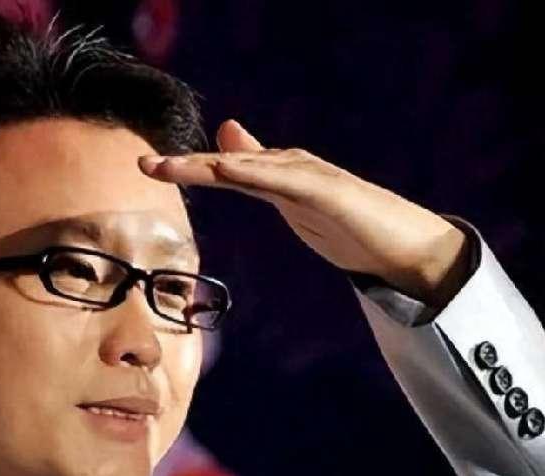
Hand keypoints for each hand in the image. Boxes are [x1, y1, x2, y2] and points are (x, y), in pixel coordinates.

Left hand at [138, 120, 469, 307]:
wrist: (406, 247)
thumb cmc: (350, 225)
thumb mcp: (294, 203)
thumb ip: (263, 179)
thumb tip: (230, 153)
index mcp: (280, 176)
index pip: (225, 171)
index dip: (187, 168)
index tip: (148, 168)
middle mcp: (292, 168)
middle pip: (231, 165)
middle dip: (187, 165)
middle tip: (146, 164)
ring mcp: (312, 178)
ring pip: (252, 168)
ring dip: (210, 164)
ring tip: (172, 165)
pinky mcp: (330, 192)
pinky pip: (287, 180)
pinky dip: (255, 171)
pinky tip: (227, 167)